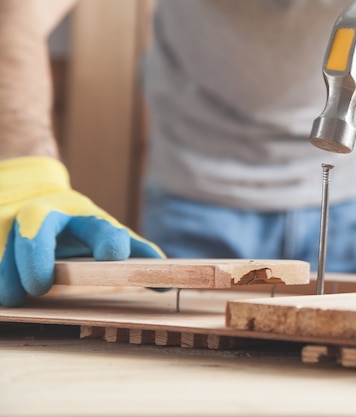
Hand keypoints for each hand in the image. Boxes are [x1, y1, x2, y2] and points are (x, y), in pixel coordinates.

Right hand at [0, 157, 164, 306]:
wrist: (32, 190)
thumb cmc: (77, 224)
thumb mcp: (104, 234)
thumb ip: (133, 253)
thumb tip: (165, 280)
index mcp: (84, 217)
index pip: (98, 226)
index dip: (108, 241)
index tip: (113, 257)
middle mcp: (48, 213)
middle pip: (39, 222)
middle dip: (37, 251)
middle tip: (39, 286)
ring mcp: (14, 219)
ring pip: (8, 235)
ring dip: (8, 267)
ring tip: (12, 298)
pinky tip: (1, 292)